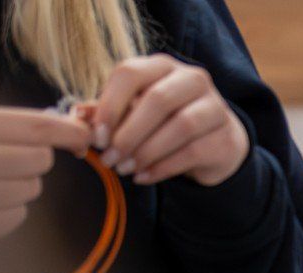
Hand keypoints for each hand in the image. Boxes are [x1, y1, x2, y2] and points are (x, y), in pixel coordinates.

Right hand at [0, 106, 90, 244]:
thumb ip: (16, 127)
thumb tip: (77, 129)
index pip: (40, 128)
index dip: (71, 133)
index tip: (85, 139)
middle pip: (42, 161)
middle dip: (34, 164)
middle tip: (5, 164)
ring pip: (30, 191)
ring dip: (17, 190)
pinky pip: (16, 217)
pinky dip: (5, 214)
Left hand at [90, 54, 249, 186]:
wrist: (213, 145)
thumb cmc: (165, 124)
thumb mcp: (134, 113)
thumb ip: (106, 113)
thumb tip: (77, 116)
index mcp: (162, 66)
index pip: (131, 73)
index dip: (110, 104)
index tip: (97, 136)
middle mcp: (192, 78)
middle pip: (158, 100)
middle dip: (128, 133)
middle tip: (110, 159)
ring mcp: (214, 106)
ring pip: (180, 126)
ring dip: (146, 151)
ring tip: (125, 169)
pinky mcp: (225, 137)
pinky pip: (192, 152)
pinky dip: (163, 168)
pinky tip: (143, 177)